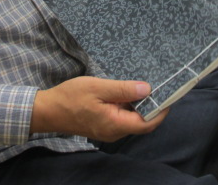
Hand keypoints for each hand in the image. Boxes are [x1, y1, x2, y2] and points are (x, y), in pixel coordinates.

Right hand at [31, 76, 168, 141]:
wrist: (48, 110)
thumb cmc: (71, 97)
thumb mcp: (98, 87)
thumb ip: (123, 89)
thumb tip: (147, 89)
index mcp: (115, 124)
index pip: (147, 123)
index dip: (161, 111)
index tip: (169, 94)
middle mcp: (115, 132)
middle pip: (142, 122)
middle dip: (153, 106)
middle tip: (160, 86)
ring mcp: (109, 130)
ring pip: (132, 119)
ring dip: (140, 105)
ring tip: (145, 85)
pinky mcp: (103, 125)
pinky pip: (122, 117)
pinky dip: (129, 106)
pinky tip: (127, 91)